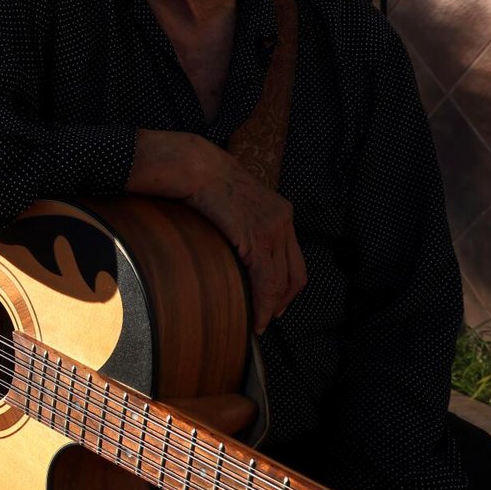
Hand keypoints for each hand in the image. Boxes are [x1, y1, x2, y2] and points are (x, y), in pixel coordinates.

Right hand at [127, 130, 306, 333]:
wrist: (195, 165)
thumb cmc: (204, 181)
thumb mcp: (234, 203)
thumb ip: (243, 224)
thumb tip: (234, 246)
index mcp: (280, 212)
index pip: (294, 259)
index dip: (287, 286)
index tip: (275, 301)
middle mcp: (283, 220)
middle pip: (296, 274)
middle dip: (284, 301)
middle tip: (268, 317)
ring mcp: (272, 229)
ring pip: (281, 282)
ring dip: (271, 308)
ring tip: (258, 323)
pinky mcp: (257, 238)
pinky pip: (266, 280)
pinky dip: (262, 303)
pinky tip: (254, 315)